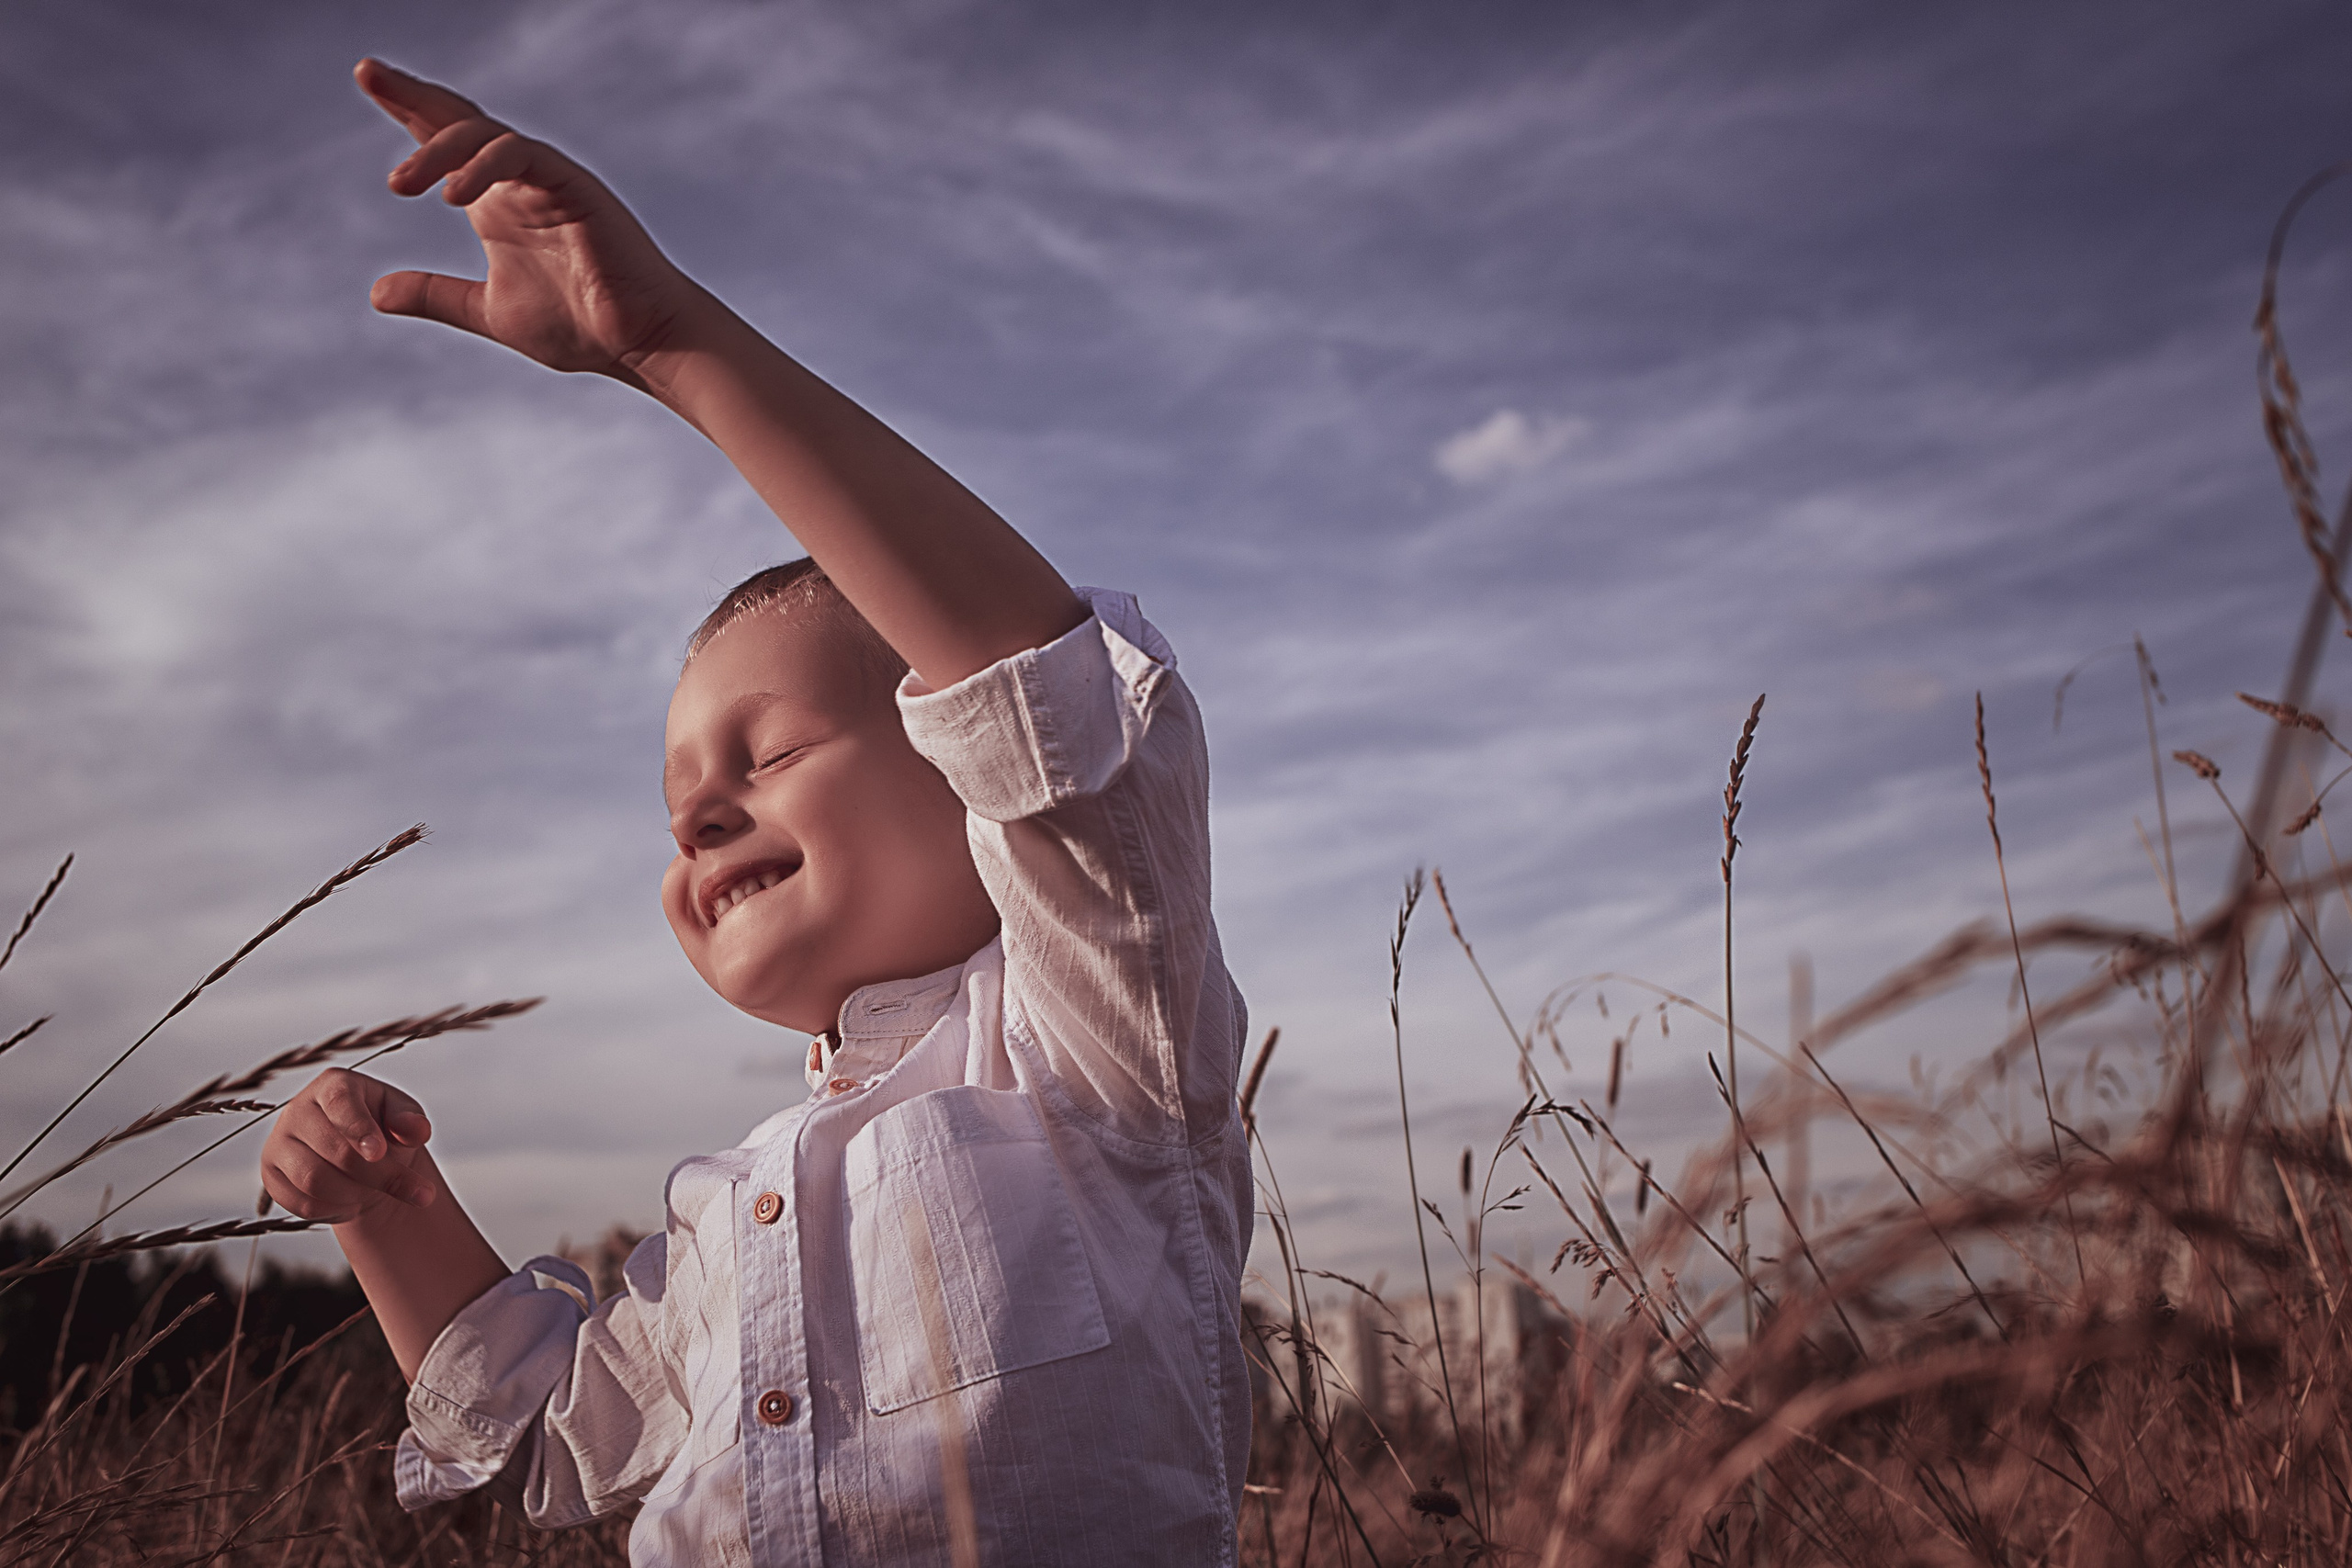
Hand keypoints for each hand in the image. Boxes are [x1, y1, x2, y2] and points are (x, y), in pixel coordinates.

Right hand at [261, 1067, 437, 1223]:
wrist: (359, 1159)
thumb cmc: (384, 1130)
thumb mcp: (404, 1118)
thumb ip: (411, 1120)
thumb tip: (418, 1129)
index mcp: (333, 1085)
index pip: (340, 1103)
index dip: (359, 1129)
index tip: (379, 1153)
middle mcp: (298, 1109)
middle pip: (334, 1149)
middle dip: (379, 1175)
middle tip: (418, 1192)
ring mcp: (279, 1142)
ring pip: (314, 1179)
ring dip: (355, 1193)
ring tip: (376, 1191)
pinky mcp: (271, 1174)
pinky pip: (302, 1203)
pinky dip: (335, 1210)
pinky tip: (352, 1200)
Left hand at [354, 57, 703, 379]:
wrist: (640, 344)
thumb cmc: (582, 329)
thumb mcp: (489, 312)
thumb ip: (437, 296)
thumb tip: (375, 293)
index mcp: (498, 205)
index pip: (446, 143)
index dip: (407, 112)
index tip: (368, 81)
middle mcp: (519, 183)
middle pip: (460, 119)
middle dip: (411, 93)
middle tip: (366, 71)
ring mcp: (548, 180)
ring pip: (484, 134)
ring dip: (437, 150)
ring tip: (401, 184)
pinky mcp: (574, 185)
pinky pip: (522, 154)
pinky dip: (484, 166)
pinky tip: (453, 195)